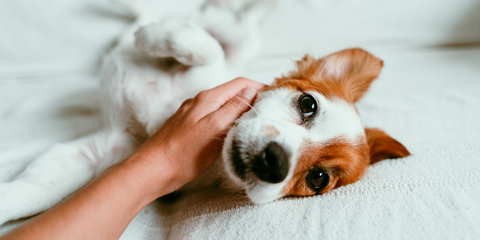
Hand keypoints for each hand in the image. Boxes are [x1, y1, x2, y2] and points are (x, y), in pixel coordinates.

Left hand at [127, 77, 265, 197]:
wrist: (153, 170)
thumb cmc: (182, 154)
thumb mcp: (213, 129)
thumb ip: (233, 108)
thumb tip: (251, 91)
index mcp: (208, 98)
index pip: (240, 83)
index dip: (259, 87)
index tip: (275, 96)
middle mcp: (200, 101)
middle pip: (232, 92)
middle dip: (252, 96)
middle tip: (270, 108)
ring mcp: (193, 114)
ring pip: (223, 104)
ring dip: (241, 107)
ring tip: (256, 119)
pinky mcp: (190, 126)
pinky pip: (214, 115)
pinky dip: (228, 117)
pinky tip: (233, 129)